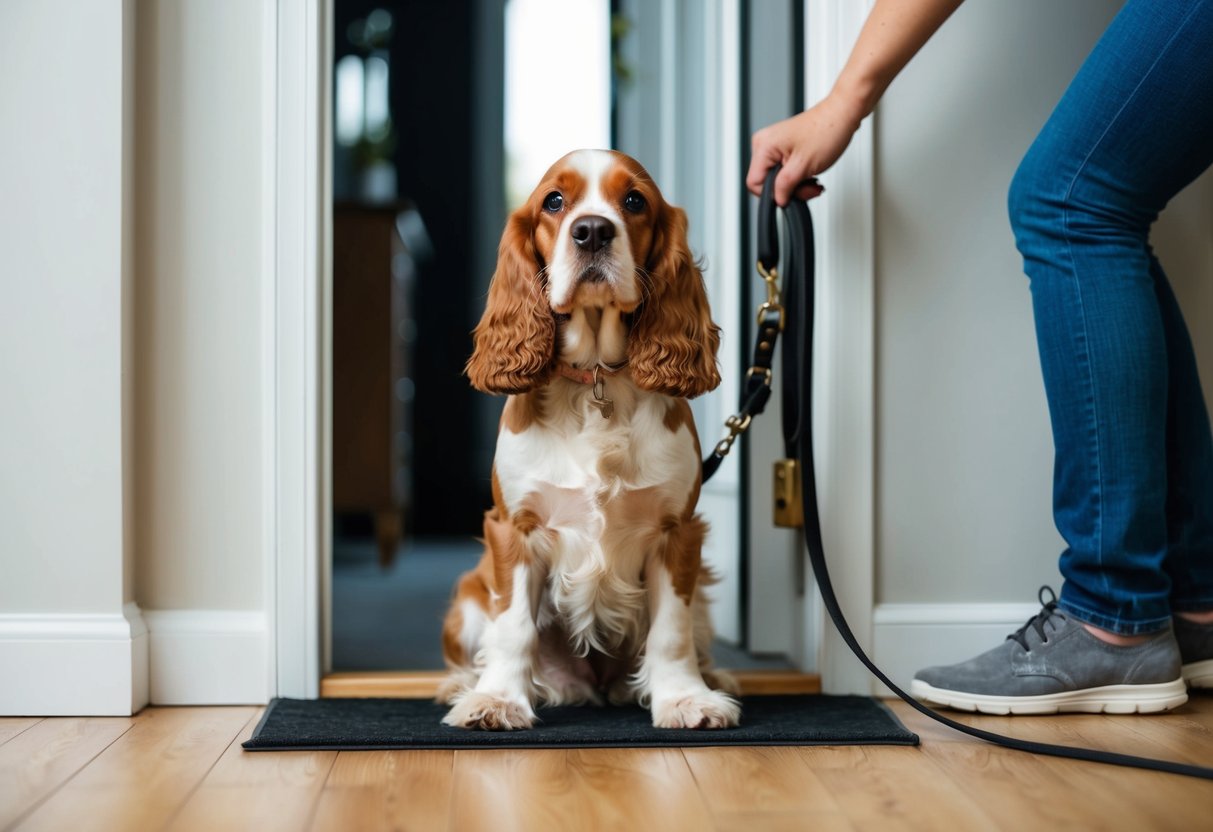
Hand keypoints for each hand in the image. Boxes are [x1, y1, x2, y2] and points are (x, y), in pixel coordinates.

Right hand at [746, 93, 863, 205]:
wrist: (842, 115)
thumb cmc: (826, 130)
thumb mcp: (803, 166)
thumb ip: (785, 186)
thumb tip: (778, 199)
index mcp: (763, 146)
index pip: (754, 183)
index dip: (773, 194)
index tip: (791, 193)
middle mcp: (764, 144)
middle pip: (767, 182)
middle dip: (789, 189)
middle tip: (808, 187)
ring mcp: (774, 145)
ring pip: (778, 179)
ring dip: (797, 185)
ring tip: (813, 181)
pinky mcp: (784, 147)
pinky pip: (785, 170)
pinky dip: (798, 177)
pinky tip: (810, 175)